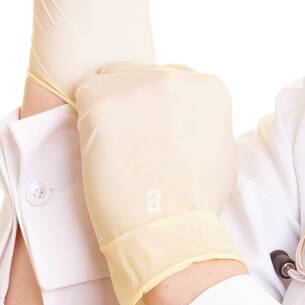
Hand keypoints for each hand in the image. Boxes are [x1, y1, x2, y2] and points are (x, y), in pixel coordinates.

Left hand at [73, 61, 246, 304]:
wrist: (169, 229)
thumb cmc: (195, 203)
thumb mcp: (220, 150)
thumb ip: (204, 122)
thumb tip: (188, 118)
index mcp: (208, 86)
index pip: (168, 79)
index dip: (153, 108)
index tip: (150, 134)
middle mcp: (176, 77)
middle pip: (136, 74)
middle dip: (129, 105)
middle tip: (127, 144)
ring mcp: (138, 86)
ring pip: (107, 83)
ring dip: (105, 111)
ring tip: (113, 151)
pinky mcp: (103, 101)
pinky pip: (83, 97)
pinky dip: (84, 121)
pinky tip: (98, 149)